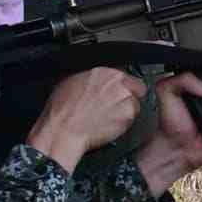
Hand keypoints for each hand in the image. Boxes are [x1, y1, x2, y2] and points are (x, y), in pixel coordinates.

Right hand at [26, 67, 144, 172]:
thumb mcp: (73, 81)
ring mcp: (126, 100)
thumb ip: (93, 78)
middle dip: (129, 96)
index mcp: (106, 73)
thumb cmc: (64, 108)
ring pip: (135, 105)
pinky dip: (123, 123)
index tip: (119, 91)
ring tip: (109, 117)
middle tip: (117, 105)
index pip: (127, 75)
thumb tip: (97, 80)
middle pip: (137, 88)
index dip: (123, 85)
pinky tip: (109, 125)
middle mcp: (119, 84)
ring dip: (126, 110)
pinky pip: (131, 120)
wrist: (65, 128)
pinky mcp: (128, 117)